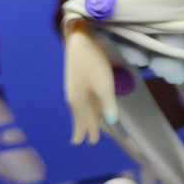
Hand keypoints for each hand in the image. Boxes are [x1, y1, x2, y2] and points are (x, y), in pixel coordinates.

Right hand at [64, 24, 116, 144]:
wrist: (79, 41)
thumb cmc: (93, 64)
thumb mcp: (104, 86)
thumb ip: (108, 104)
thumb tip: (111, 121)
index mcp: (77, 101)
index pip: (83, 121)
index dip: (87, 131)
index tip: (87, 143)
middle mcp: (73, 96)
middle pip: (81, 115)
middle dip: (85, 127)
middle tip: (87, 140)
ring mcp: (74, 87)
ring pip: (82, 107)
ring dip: (86, 117)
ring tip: (88, 125)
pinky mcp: (78, 79)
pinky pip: (83, 99)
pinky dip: (87, 106)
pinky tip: (90, 106)